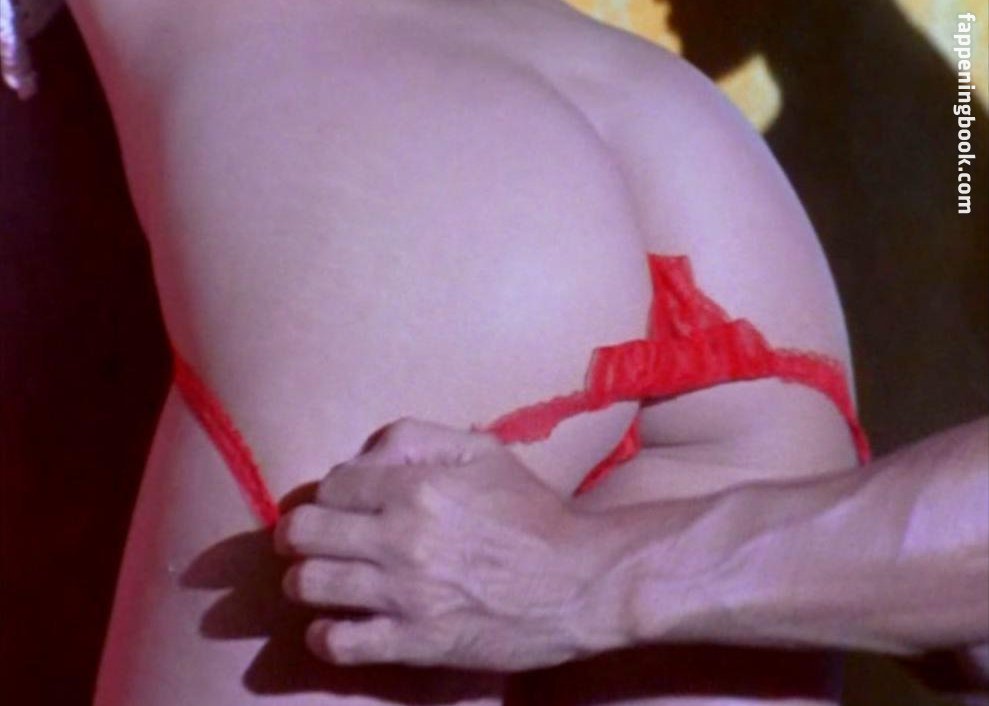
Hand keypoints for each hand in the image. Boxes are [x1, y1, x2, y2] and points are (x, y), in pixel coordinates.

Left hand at [275, 418, 613, 669]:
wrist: (581, 583)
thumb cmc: (533, 513)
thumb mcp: (484, 452)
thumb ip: (418, 436)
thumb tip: (363, 456)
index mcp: (417, 487)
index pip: (332, 485)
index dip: (329, 493)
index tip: (340, 505)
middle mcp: (402, 538)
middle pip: (305, 532)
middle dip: (299, 533)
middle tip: (308, 539)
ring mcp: (406, 594)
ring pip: (310, 584)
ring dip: (304, 580)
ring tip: (318, 579)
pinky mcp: (416, 642)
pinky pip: (339, 643)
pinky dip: (324, 634)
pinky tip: (334, 625)